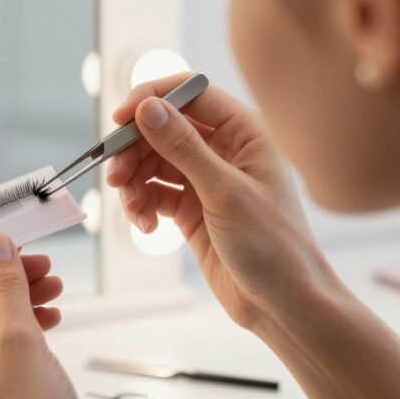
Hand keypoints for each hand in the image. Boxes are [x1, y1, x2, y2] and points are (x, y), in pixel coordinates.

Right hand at [107, 74, 338, 329]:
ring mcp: (206, 180)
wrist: (283, 304)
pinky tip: (147, 226)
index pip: (189, 94)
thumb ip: (183, 147)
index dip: (151, 100)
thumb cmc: (273, 246)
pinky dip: (142, 206)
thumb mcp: (225, 192)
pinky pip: (154, 194)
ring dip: (134, 182)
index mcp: (245, 133)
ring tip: (133, 209)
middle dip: (134, 150)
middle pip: (162, 130)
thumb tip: (147, 107)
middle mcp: (224, 150)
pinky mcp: (192, 210)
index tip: (119, 119)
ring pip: (153, 163)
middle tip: (116, 176)